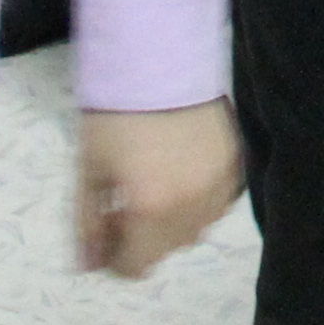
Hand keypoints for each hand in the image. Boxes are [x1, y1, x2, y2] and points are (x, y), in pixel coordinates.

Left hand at [76, 97, 243, 278]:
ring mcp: (219, 187)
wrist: (159, 58)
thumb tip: (89, 266)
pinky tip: (180, 172)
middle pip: (164, 251)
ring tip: (155, 183)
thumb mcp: (87, 171)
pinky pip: (217, 204)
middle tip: (123, 201)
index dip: (113, 256)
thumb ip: (87, 225)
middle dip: (140, 236)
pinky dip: (198, 200)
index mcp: (150, 209)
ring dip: (172, 221)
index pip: (135, 267)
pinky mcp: (236, 166)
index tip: (105, 232)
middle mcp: (191, 206)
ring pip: (195, 231)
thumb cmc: (114, 113)